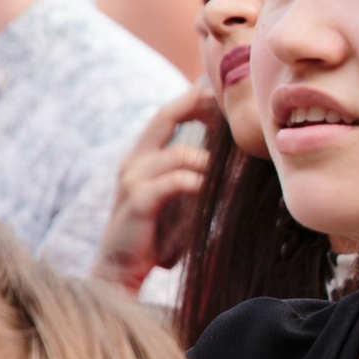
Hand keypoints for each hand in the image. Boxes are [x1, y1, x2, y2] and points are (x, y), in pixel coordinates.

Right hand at [92, 79, 218, 293]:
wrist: (122, 270)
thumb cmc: (158, 234)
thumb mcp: (179, 198)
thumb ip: (197, 175)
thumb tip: (237, 157)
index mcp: (143, 157)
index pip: (166, 114)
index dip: (192, 98)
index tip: (220, 88)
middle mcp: (134, 162)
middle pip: (164, 117)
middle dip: (196, 104)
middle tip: (226, 99)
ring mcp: (133, 180)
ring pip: (179, 154)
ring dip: (209, 161)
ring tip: (231, 171)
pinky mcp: (137, 202)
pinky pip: (175, 183)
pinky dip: (197, 183)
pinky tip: (211, 190)